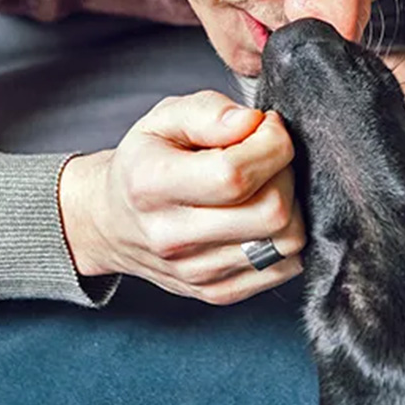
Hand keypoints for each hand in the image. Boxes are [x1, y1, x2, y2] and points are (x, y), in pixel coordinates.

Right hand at [58, 90, 304, 304]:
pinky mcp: (218, 293)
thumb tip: (252, 122)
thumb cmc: (145, 163)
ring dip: (291, 207)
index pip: (235, 174)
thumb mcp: (164, 119)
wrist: (113, 222)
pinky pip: (285, 268)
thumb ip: (208, 111)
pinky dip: (285, 237)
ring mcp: (196, 272)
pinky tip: (262, 216)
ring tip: (267, 186)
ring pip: (286, 242)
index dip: (270, 144)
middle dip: (286, 173)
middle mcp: (172, 236)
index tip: (267, 128)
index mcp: (152, 185)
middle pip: (270, 212)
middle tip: (270, 157)